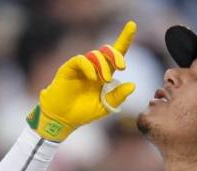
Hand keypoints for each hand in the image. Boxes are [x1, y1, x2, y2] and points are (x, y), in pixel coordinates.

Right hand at [27, 20, 136, 141]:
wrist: (63, 118)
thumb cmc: (83, 112)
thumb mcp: (106, 106)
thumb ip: (118, 96)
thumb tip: (133, 85)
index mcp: (104, 74)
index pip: (116, 54)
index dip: (124, 39)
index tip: (133, 25)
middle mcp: (94, 68)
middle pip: (107, 51)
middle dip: (116, 55)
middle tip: (122, 67)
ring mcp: (82, 67)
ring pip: (95, 55)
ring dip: (103, 65)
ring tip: (105, 79)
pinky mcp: (69, 68)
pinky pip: (81, 60)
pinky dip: (89, 67)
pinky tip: (93, 77)